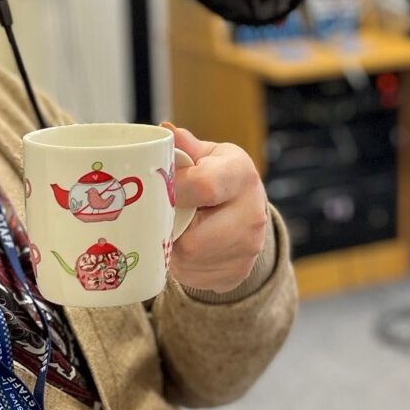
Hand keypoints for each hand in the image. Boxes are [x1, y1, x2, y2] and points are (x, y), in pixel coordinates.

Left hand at [161, 123, 268, 293]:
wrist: (248, 208)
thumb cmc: (219, 175)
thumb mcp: (207, 154)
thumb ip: (185, 147)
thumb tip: (164, 131)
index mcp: (241, 175)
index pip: (203, 186)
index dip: (173, 191)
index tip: (158, 191)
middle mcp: (252, 215)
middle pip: (194, 240)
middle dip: (170, 231)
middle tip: (162, 219)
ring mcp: (248, 250)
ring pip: (190, 262)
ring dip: (173, 251)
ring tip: (174, 232)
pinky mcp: (238, 273)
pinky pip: (197, 278)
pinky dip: (184, 267)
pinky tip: (187, 248)